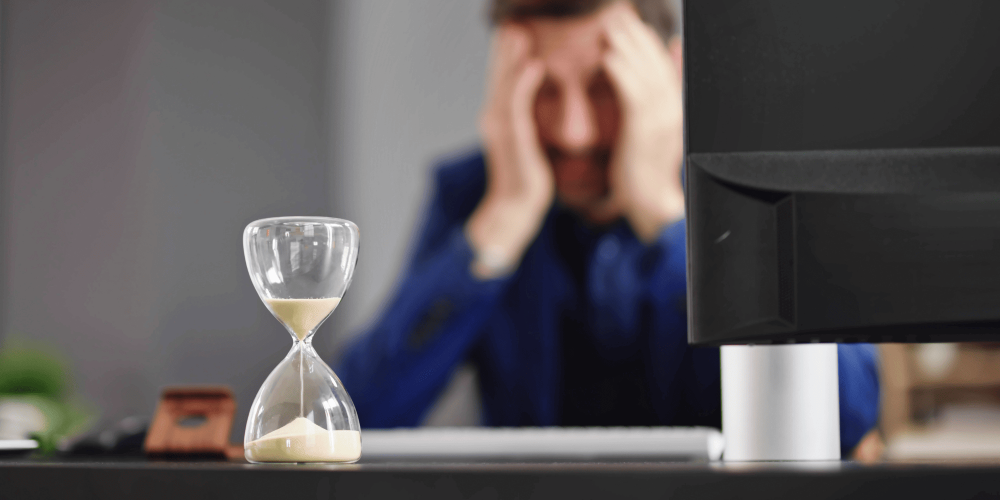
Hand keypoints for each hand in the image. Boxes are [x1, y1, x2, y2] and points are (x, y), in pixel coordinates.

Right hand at [466, 25, 552, 278]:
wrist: (516, 207)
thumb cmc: (526, 177)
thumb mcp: (526, 142)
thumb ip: (525, 119)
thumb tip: (536, 104)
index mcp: (497, 118)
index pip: (500, 79)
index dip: (503, 55)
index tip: (511, 30)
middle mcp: (494, 119)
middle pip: (497, 76)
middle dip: (503, 49)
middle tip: (510, 22)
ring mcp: (501, 128)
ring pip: (504, 85)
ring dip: (511, 58)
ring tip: (518, 33)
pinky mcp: (514, 139)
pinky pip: (518, 106)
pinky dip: (524, 84)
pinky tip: (533, 66)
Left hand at [595, 5, 685, 243]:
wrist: (652, 202)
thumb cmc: (646, 166)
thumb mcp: (654, 126)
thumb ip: (661, 92)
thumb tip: (671, 55)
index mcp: (675, 106)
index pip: (663, 63)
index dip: (646, 40)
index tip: (630, 21)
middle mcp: (672, 108)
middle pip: (655, 61)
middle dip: (636, 35)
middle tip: (617, 14)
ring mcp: (661, 119)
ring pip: (645, 72)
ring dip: (627, 47)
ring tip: (609, 27)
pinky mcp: (645, 132)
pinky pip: (633, 95)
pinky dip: (622, 74)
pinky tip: (607, 58)